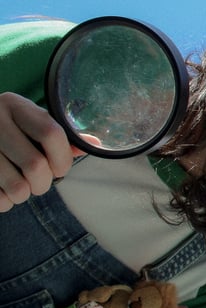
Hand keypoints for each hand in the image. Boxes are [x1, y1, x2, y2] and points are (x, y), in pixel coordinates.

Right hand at [0, 92, 75, 211]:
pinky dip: (5, 202)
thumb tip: (95, 144)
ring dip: (24, 195)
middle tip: (39, 183)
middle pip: (35, 165)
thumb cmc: (9, 130)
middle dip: (44, 183)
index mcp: (15, 106)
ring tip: (20, 188)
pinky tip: (2, 191)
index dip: (62, 158)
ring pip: (17, 186)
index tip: (61, 169)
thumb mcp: (31, 123)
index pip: (50, 133)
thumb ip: (60, 136)